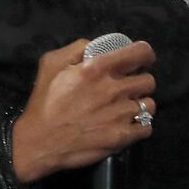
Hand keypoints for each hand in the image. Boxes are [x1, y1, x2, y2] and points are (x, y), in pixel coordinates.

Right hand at [9, 38, 156, 183]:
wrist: (39, 142)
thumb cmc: (44, 101)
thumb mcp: (52, 63)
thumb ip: (78, 48)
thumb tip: (98, 46)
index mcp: (98, 68)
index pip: (141, 53)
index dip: (145, 55)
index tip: (141, 61)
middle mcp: (114, 89)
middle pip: (149, 80)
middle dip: (140, 82)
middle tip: (127, 88)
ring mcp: (120, 114)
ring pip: (150, 104)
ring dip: (140, 105)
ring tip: (125, 108)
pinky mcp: (123, 136)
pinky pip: (147, 127)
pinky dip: (140, 126)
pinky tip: (127, 125)